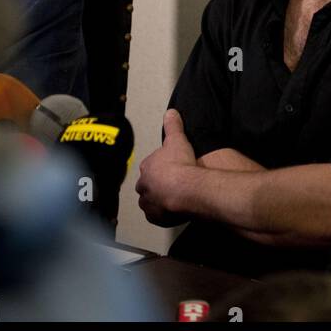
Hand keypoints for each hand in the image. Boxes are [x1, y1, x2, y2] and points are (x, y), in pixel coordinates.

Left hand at [136, 108, 197, 222]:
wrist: (186, 189)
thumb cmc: (181, 164)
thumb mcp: (178, 138)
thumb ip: (173, 125)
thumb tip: (170, 112)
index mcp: (147, 167)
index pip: (151, 166)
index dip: (162, 166)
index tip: (172, 167)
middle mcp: (143, 186)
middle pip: (149, 184)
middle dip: (158, 184)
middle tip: (174, 183)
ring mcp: (148, 203)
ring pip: (151, 201)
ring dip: (159, 199)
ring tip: (175, 197)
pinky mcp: (155, 217)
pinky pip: (157, 215)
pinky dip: (164, 213)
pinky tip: (174, 208)